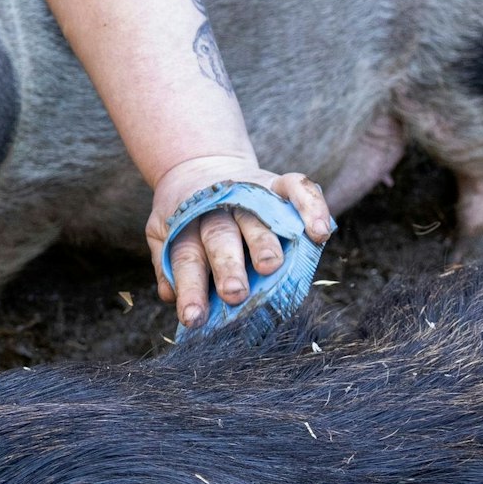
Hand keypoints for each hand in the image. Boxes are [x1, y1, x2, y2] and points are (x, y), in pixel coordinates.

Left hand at [146, 155, 332, 328]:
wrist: (199, 165)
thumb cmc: (184, 215)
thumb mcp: (163, 235)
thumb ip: (166, 265)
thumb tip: (170, 297)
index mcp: (186, 226)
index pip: (186, 259)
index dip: (190, 289)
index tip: (194, 318)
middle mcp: (218, 210)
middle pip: (221, 239)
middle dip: (228, 267)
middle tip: (234, 293)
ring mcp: (248, 195)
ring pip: (258, 220)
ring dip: (264, 243)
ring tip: (270, 266)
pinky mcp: (275, 183)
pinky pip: (296, 189)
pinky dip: (310, 207)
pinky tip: (319, 233)